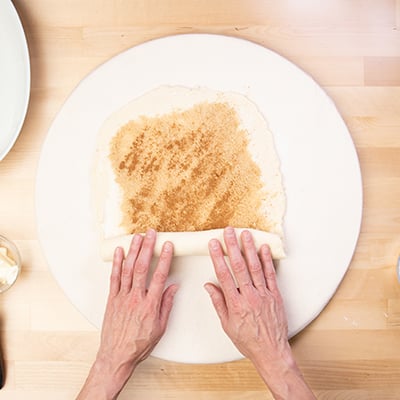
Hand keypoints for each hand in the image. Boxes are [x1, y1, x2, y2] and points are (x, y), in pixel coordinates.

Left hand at [77, 229, 177, 399]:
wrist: (116, 356)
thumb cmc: (139, 344)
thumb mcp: (160, 328)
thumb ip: (166, 305)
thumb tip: (173, 287)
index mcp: (150, 305)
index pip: (159, 276)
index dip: (164, 258)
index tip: (167, 246)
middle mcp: (135, 298)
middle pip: (141, 267)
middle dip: (147, 248)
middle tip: (151, 234)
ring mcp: (122, 297)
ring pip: (127, 269)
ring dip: (133, 251)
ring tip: (137, 237)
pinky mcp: (112, 299)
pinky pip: (114, 278)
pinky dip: (116, 263)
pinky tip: (119, 252)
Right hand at [205, 227, 314, 399]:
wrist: (271, 351)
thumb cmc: (248, 340)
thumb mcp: (226, 325)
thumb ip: (218, 302)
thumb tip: (209, 285)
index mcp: (236, 304)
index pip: (224, 275)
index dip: (218, 257)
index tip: (213, 244)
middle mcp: (250, 296)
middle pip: (239, 267)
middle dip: (233, 246)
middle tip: (228, 231)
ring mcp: (264, 295)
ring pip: (256, 267)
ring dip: (250, 249)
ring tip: (245, 234)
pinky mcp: (275, 295)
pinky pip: (271, 275)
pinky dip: (267, 260)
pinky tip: (263, 248)